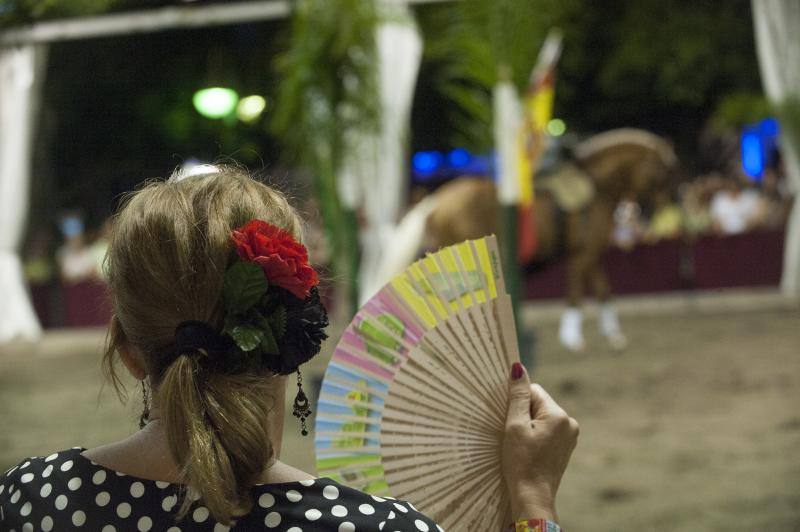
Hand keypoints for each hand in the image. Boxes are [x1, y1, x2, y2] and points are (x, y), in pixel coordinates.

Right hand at [502, 362, 578, 522]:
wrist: (533, 496)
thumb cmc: (521, 462)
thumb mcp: (515, 426)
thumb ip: (517, 396)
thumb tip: (518, 368)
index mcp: (559, 415)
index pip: (534, 391)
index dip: (517, 402)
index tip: (510, 420)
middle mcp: (570, 422)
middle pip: (539, 403)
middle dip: (524, 413)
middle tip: (514, 434)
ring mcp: (570, 436)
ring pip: (542, 417)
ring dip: (529, 425)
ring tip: (521, 444)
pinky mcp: (566, 446)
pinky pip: (548, 430)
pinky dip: (536, 435)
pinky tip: (528, 449)